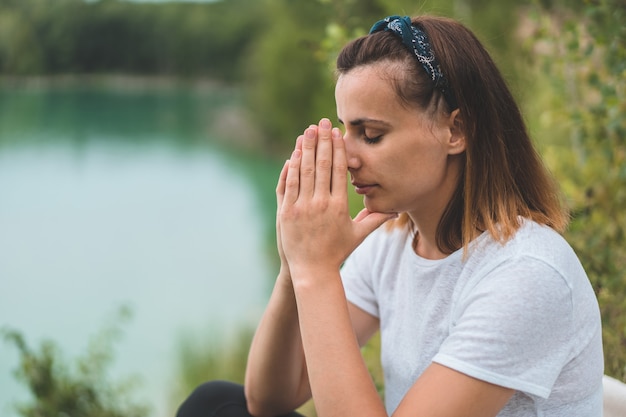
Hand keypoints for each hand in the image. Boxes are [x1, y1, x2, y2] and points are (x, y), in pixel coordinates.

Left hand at [277, 118, 395, 278]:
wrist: (312, 271)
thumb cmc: (336, 252)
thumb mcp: (358, 236)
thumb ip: (375, 220)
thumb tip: (395, 210)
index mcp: (339, 206)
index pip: (337, 170)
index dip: (336, 149)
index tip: (336, 133)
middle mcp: (320, 204)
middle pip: (320, 165)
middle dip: (321, 141)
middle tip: (321, 122)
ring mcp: (301, 207)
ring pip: (303, 171)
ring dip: (304, 149)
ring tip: (306, 131)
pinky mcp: (286, 212)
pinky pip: (288, 185)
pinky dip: (290, 168)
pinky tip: (293, 154)